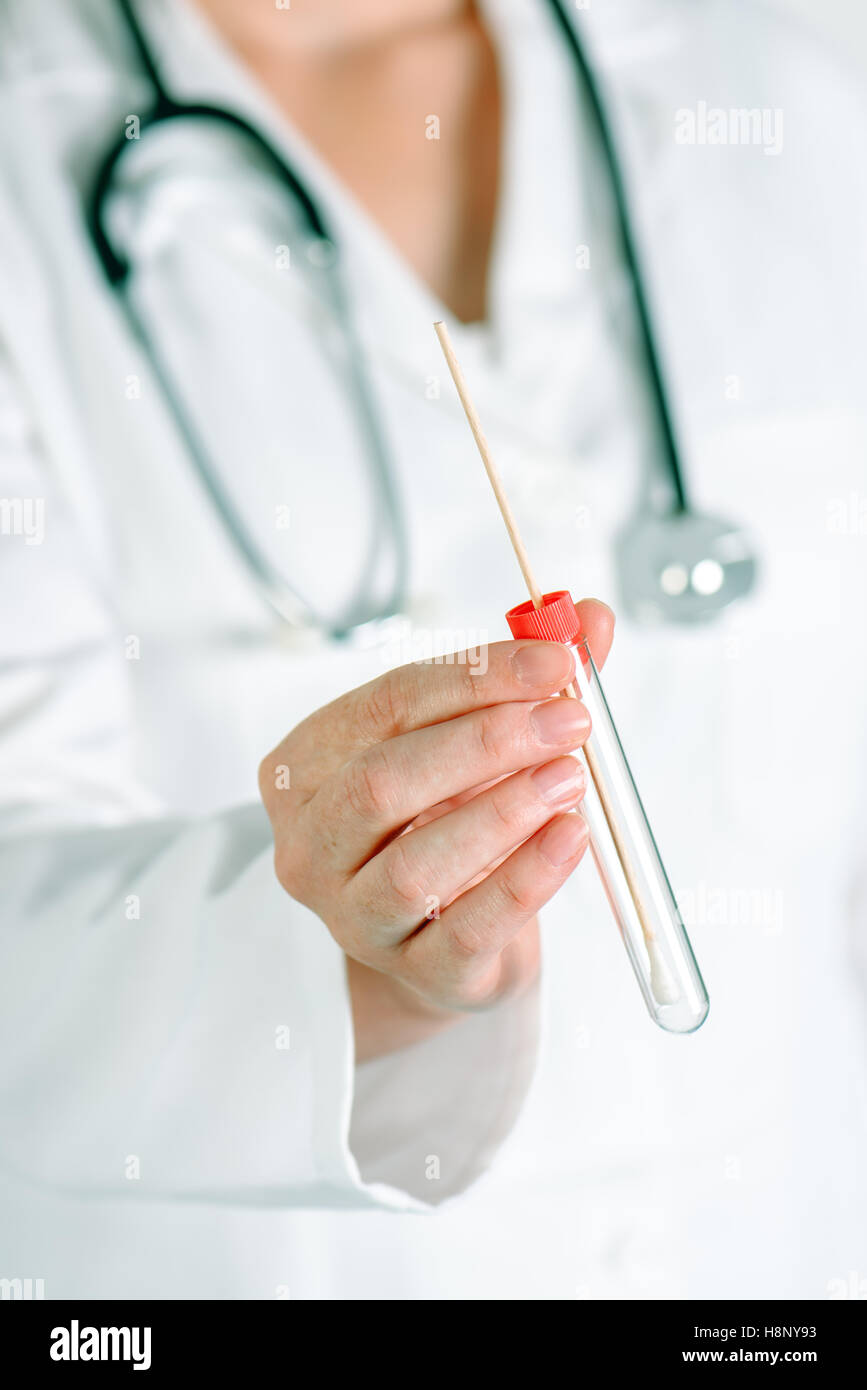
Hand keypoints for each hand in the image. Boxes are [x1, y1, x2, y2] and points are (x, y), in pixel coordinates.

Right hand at [259, 600, 614, 1059]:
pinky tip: (570, 838)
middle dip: (486, 741)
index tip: (555, 661)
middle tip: (569, 719)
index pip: (385, 704)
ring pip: (415, 864)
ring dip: (502, 812)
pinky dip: (525, 879)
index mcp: (309, 765)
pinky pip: (466, 928)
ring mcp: (352, 916)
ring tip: (570, 776)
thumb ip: (527, 683)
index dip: (474, 676)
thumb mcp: (476, 744)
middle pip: (383, 780)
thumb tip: (591, 619)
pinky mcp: (412, 971)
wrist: (449, 940)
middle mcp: (312, 842)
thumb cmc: (448, 822)